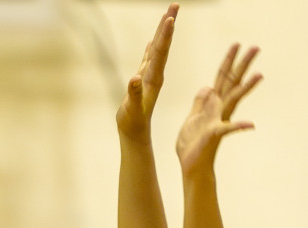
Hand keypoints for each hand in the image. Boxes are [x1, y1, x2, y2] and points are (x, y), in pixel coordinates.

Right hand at [116, 3, 177, 142]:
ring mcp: (151, 76)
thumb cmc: (132, 123)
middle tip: (175, 5)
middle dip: (168, 25)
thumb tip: (135, 79)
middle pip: (163, 45)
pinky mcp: (144, 80)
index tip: (170, 18)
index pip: (161, 52)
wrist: (135, 133)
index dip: (165, 35)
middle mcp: (155, 74)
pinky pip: (150, 58)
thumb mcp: (133, 110)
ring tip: (168, 15)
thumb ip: (134, 95)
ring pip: (158, 49)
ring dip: (163, 32)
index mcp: (154, 79)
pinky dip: (152, 47)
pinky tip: (153, 40)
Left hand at [176, 43, 260, 175]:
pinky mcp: (214, 135)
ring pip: (234, 100)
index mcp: (212, 105)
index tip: (237, 44)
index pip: (221, 78)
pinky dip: (239, 127)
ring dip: (246, 87)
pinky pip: (228, 129)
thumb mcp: (192, 119)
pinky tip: (251, 125)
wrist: (191, 166)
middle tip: (256, 47)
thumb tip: (206, 87)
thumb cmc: (191, 145)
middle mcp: (219, 110)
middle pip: (232, 83)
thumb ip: (200, 103)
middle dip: (243, 65)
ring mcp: (219, 121)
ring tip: (259, 74)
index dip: (228, 61)